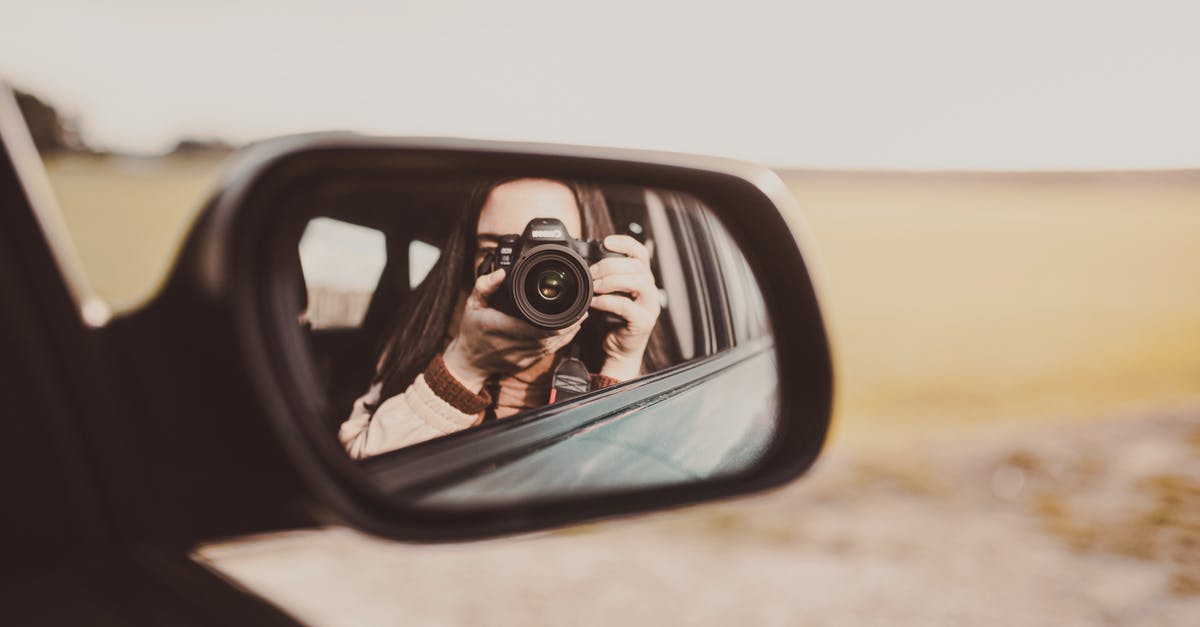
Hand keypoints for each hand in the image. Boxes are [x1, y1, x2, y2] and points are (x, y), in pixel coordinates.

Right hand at [442, 269, 584, 390]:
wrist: (469, 361)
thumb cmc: (472, 330)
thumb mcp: (472, 304)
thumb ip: (485, 286)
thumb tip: (501, 272)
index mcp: (500, 328)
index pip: (536, 327)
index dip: (558, 321)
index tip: (572, 309)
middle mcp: (512, 345)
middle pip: (550, 336)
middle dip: (570, 324)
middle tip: (584, 309)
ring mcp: (520, 357)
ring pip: (552, 346)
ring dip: (569, 332)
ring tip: (581, 317)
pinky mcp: (526, 363)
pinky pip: (548, 353)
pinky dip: (561, 341)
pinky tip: (570, 331)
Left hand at [590, 235, 660, 380]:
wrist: (618, 348)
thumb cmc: (612, 319)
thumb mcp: (608, 293)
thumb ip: (604, 277)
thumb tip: (585, 261)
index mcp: (642, 278)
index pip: (641, 253)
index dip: (625, 243)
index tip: (607, 242)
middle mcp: (650, 289)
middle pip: (637, 265)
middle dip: (611, 265)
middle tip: (592, 272)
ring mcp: (650, 305)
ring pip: (638, 281)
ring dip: (612, 281)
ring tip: (594, 286)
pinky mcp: (644, 321)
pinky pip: (628, 306)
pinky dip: (609, 301)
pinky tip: (596, 302)